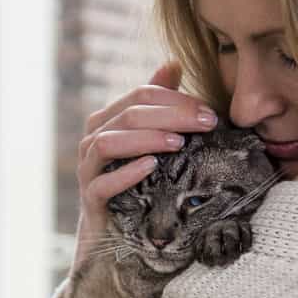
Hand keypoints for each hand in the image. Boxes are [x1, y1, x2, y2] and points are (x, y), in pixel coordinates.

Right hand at [73, 62, 219, 267]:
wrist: (110, 234)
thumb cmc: (135, 182)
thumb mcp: (148, 140)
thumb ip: (157, 103)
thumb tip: (173, 63)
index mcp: (107, 120)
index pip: (140, 95)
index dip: (176, 99)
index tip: (210, 112)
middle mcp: (92, 140)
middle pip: (128, 115)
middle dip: (171, 115)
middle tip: (206, 124)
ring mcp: (87, 170)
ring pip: (108, 142)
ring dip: (146, 139)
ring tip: (179, 144)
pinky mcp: (89, 200)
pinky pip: (102, 183)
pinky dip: (126, 173)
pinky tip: (151, 167)